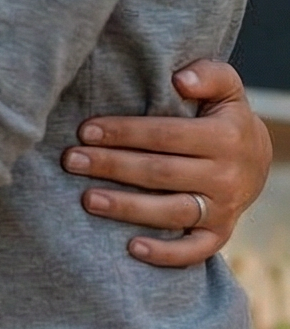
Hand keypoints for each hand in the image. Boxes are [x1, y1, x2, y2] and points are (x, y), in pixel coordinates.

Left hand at [63, 59, 274, 267]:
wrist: (258, 157)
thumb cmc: (223, 114)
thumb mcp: (226, 86)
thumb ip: (209, 74)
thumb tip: (180, 80)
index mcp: (225, 137)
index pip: (166, 135)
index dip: (124, 132)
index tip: (85, 130)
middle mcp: (226, 177)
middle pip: (161, 172)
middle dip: (112, 166)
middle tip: (70, 161)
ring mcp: (224, 209)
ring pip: (172, 212)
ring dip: (128, 208)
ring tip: (87, 200)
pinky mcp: (220, 234)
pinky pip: (195, 250)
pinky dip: (167, 254)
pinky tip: (131, 248)